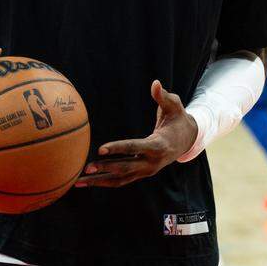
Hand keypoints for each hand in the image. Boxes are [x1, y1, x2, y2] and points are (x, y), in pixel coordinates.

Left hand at [75, 80, 197, 188]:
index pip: (135, 148)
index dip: (118, 148)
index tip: (100, 149)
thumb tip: (155, 83)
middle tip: (86, 167)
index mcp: (158, 145)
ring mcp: (147, 171)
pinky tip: (88, 181)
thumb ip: (163, 96)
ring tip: (79, 181)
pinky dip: (104, 182)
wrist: (187, 140)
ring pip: (121, 179)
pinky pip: (121, 180)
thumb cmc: (178, 119)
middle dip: (105, 168)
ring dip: (99, 181)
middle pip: (126, 168)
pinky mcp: (141, 174)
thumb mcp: (174, 106)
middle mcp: (152, 163)